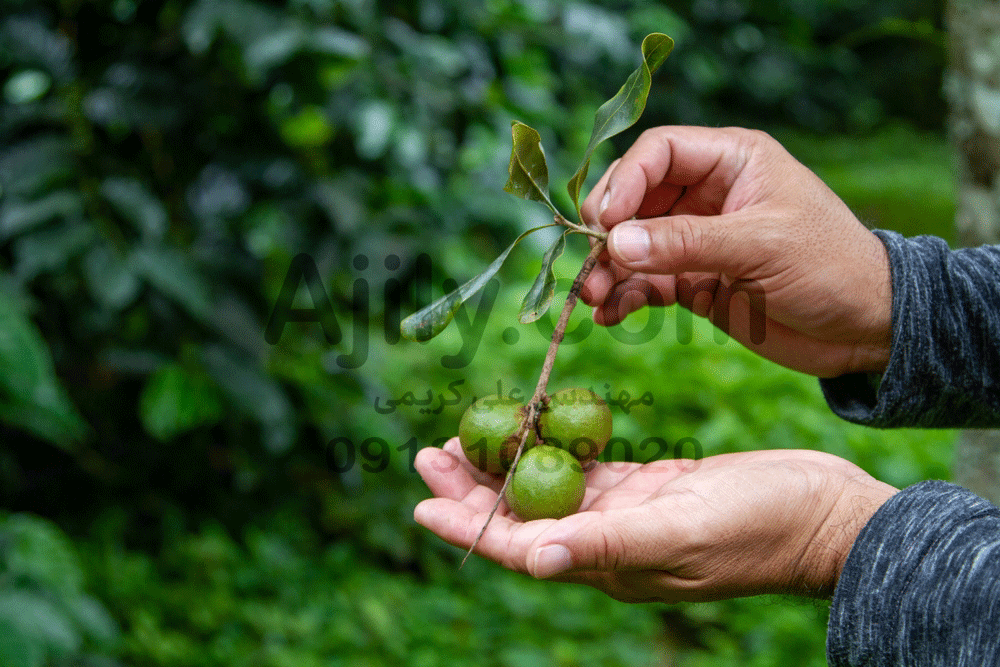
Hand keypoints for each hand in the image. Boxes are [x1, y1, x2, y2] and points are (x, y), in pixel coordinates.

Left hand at [413, 438, 896, 602]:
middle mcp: (610, 544)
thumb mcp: (682, 531)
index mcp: (610, 564)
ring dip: (507, 464)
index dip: (467, 527)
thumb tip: (535, 559)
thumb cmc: (762, 527)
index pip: (521, 548)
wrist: (825, 513)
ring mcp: (630, 515)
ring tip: (465, 435)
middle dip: (473, 488)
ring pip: (551, 488)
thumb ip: (609, 546)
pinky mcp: (651, 487)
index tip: (421, 502)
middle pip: (524, 515)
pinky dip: (557, 447)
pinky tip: (533, 426)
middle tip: (428, 452)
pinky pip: (590, 468)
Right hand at [580, 126, 892, 377]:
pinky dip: (624, 297)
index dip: (625, 181)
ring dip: (608, 270)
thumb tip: (616, 243)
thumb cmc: (830, 267)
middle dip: (608, 229)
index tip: (606, 222)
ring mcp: (697, 239)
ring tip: (593, 298)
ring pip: (633, 244)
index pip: (659, 152)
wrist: (864, 329)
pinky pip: (645, 282)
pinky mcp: (694, 280)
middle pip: (635, 198)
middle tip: (592, 260)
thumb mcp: (760, 246)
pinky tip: (609, 316)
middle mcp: (708, 193)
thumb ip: (686, 243)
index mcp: (732, 160)